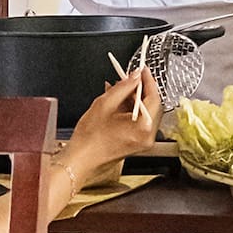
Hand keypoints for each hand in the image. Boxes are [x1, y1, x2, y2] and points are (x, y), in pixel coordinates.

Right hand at [65, 66, 161, 184]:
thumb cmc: (89, 140)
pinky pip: (139, 121)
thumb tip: (135, 76)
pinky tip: (118, 102)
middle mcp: (146, 137)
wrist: (79, 162)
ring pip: (145, 112)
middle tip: (131, 78)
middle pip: (151, 105)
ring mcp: (142, 142)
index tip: (142, 70)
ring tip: (120, 89)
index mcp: (143, 127)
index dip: (148, 80)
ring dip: (134, 98)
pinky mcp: (136, 144)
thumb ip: (123, 87)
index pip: (153, 97)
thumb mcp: (105, 104)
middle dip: (141, 89)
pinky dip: (131, 110)